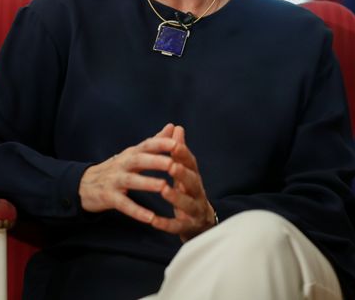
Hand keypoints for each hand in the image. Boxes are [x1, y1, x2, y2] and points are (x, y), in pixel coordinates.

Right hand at [78, 123, 175, 224]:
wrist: (85, 185)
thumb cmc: (118, 168)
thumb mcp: (134, 153)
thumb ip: (155, 142)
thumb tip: (172, 125)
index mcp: (132, 153)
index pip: (147, 144)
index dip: (161, 143)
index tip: (177, 142)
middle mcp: (122, 164)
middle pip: (139, 160)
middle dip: (155, 161)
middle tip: (173, 163)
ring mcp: (114, 180)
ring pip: (131, 181)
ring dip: (147, 183)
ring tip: (164, 186)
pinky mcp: (108, 197)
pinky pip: (124, 204)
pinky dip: (137, 211)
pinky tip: (151, 218)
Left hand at [151, 125, 216, 241]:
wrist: (200, 224)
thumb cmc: (188, 192)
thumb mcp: (184, 171)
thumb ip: (179, 152)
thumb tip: (176, 127)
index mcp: (194, 177)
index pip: (191, 163)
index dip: (184, 154)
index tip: (174, 144)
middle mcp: (197, 193)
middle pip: (193, 182)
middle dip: (182, 174)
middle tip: (171, 166)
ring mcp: (194, 211)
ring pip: (187, 204)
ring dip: (175, 197)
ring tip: (163, 190)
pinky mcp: (187, 228)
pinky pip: (176, 226)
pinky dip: (166, 223)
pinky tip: (154, 221)